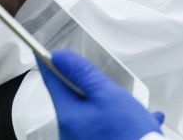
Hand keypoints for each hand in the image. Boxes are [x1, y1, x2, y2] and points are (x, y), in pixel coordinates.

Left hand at [38, 49, 163, 139]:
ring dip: (112, 108)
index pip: (52, 80)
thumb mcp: (108, 95)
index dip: (49, 62)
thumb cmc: (128, 134)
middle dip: (93, 89)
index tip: (42, 50)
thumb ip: (83, 73)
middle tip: (112, 88)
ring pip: (92, 113)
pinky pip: (103, 129)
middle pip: (73, 98)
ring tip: (135, 111)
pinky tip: (140, 122)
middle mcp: (69, 132)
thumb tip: (59, 56)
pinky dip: (118, 123)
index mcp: (68, 115)